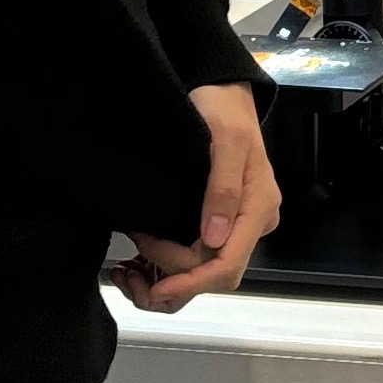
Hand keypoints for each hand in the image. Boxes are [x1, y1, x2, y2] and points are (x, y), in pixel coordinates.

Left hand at [117, 82, 280, 311]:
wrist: (221, 94)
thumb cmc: (223, 110)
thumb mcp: (225, 139)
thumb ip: (223, 187)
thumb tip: (215, 237)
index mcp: (257, 209)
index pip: (228, 264)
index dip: (192, 282)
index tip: (155, 288)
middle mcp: (249, 225)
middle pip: (213, 274)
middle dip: (170, 281)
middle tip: (127, 268)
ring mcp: (233, 225)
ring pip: (201, 273)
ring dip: (163, 281)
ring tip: (126, 273)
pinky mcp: (214, 223)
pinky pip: (192, 258)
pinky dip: (162, 269)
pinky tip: (135, 265)